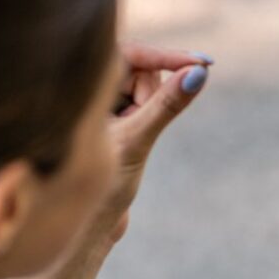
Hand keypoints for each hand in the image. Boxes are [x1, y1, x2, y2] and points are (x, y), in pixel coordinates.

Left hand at [97, 43, 212, 246]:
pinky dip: (145, 120)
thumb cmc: (98, 186)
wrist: (82, 225)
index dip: (167, 57)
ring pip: (142, 89)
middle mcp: (81, 87)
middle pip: (139, 71)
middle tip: (139, 128)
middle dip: (151, 97)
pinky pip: (141, 103)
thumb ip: (167, 105)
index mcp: (76, 84)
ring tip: (128, 142)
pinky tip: (126, 146)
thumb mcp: (137, 140)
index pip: (132, 53)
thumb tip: (199, 74)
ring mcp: (93, 101)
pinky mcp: (106, 115)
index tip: (202, 64)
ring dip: (148, 113)